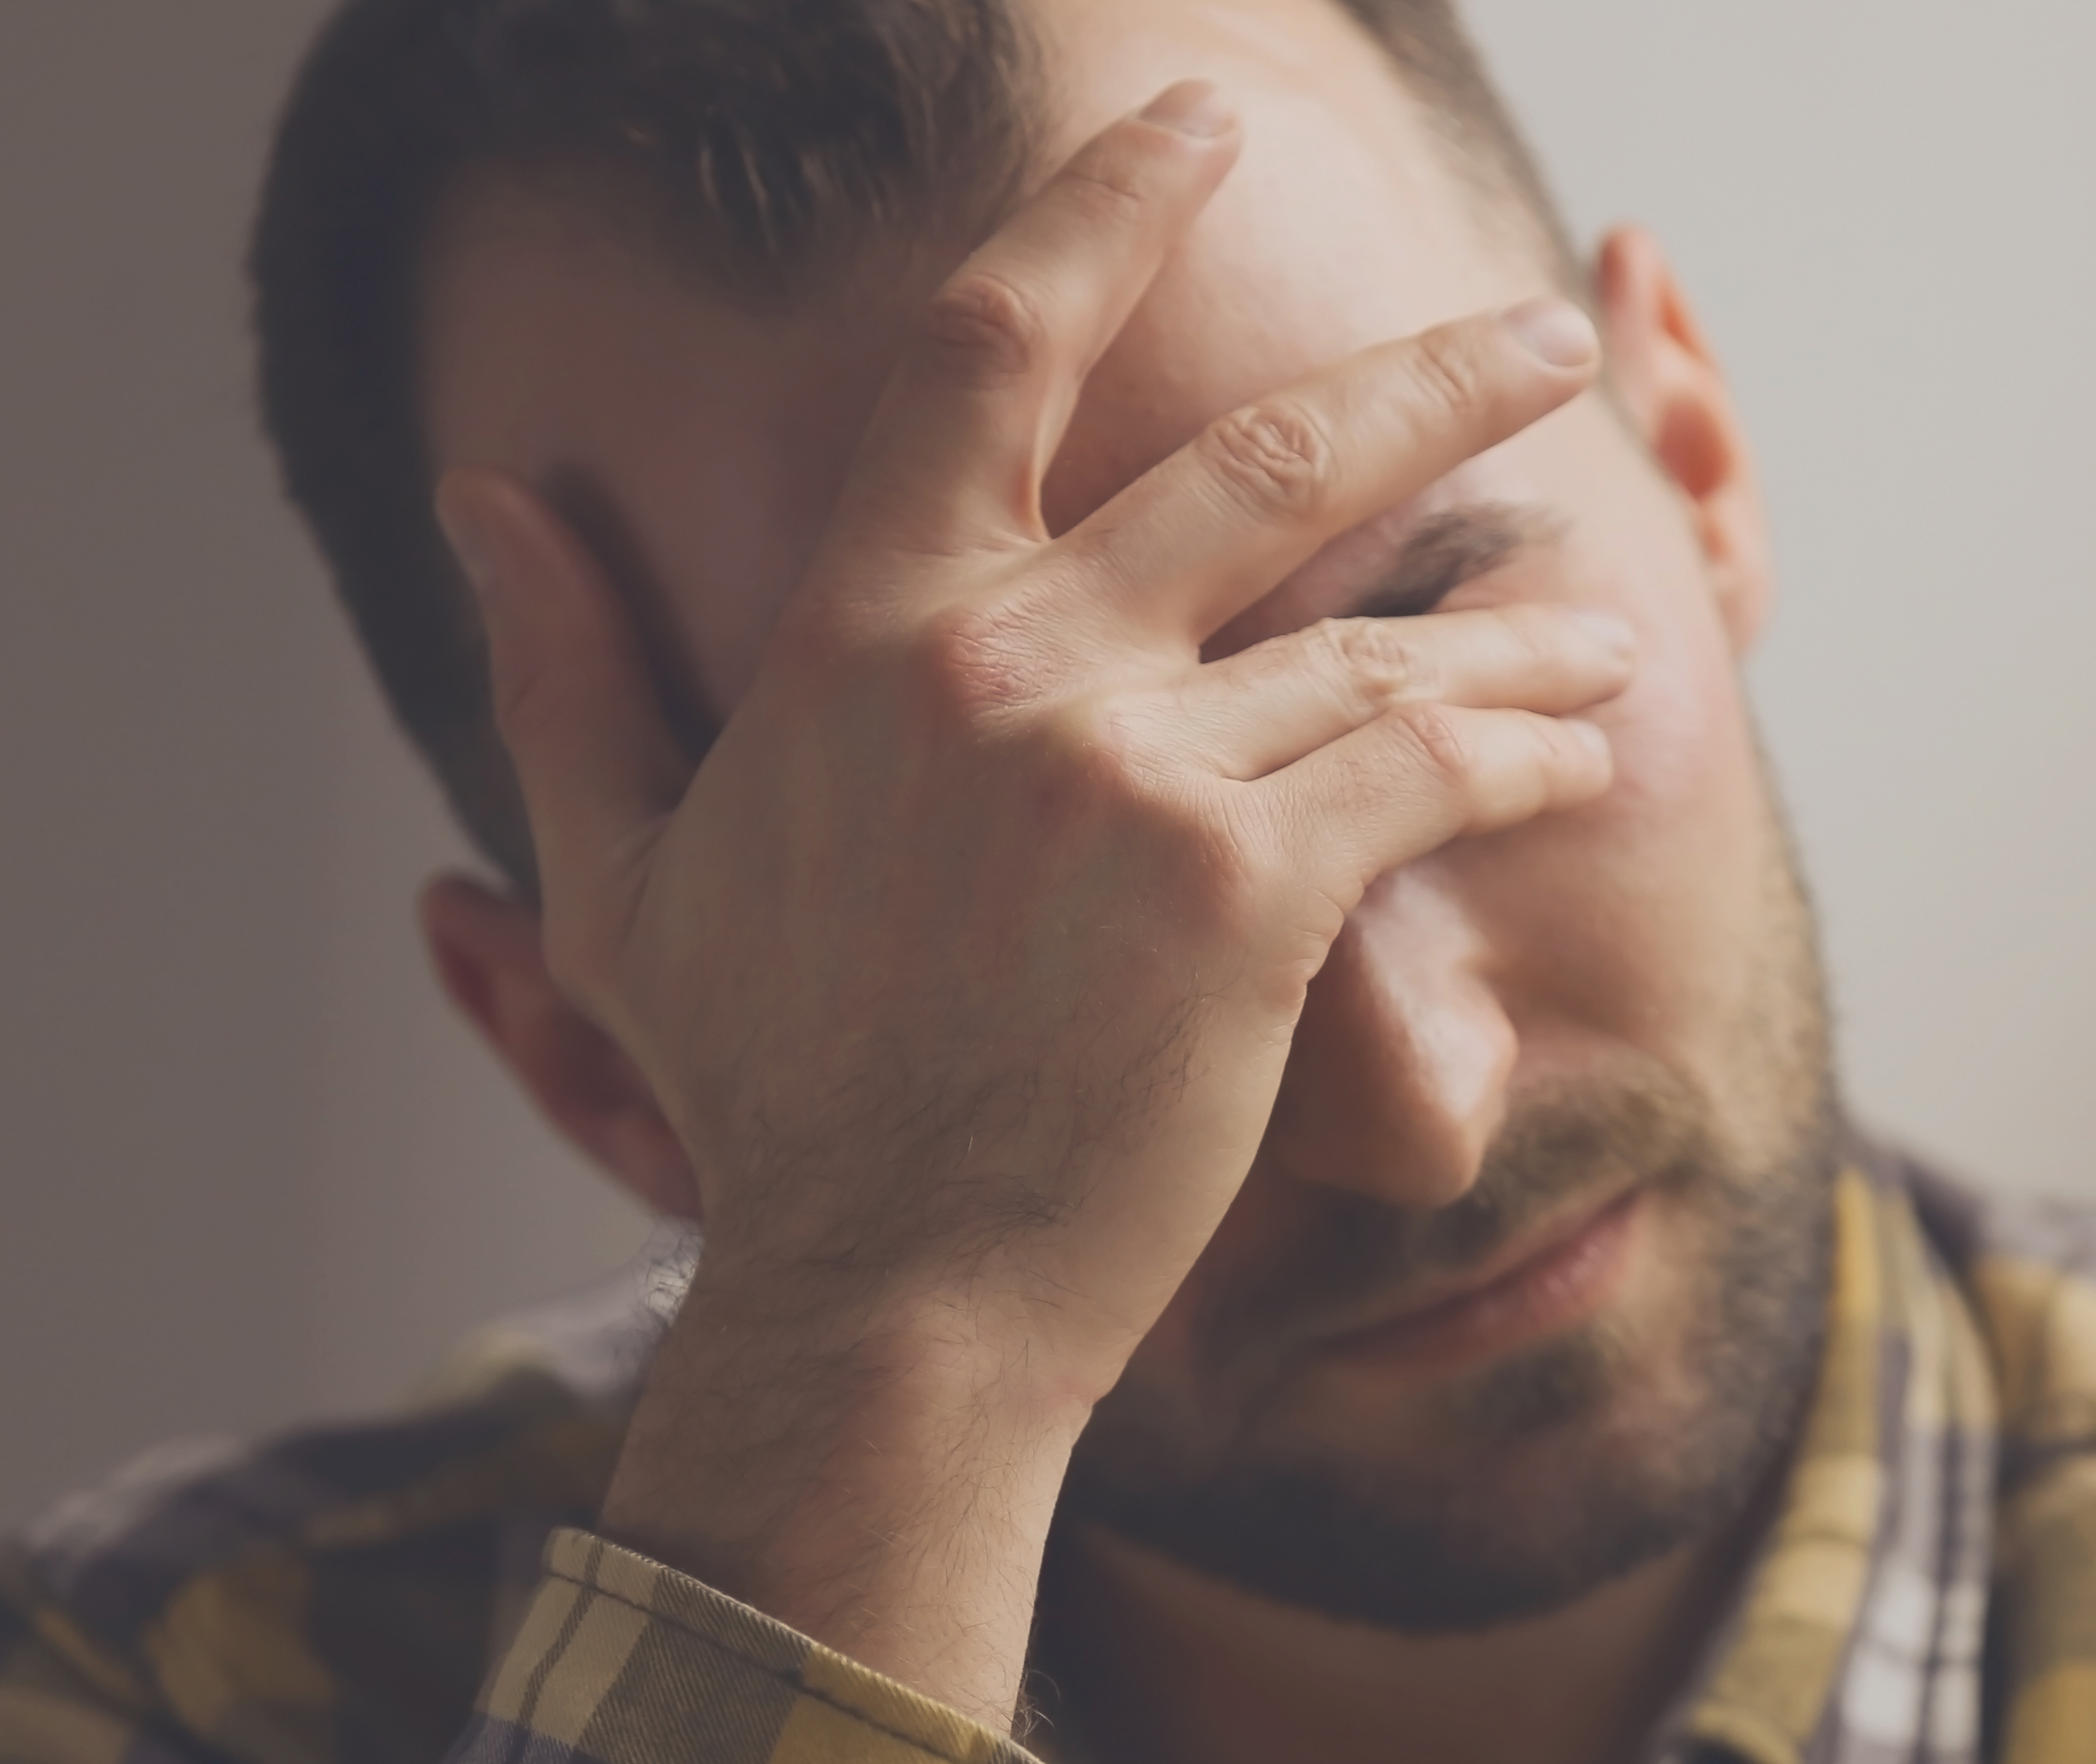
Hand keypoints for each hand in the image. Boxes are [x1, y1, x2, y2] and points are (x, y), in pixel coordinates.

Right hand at [436, 83, 1629, 1721]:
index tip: (1201, 137)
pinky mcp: (1248, 895)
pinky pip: (1424, 771)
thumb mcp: (624, 875)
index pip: (986, 347)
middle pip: (1265, 457)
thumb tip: (486, 498)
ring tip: (1609, 624)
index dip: (1105, 212)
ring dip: (1518, 622)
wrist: (888, 1294)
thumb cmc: (772, 1100)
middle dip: (1438, 384)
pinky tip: (1583, 742)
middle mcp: (1008, 668)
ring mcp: (1135, 775)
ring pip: (1381, 634)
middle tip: (1551, 334)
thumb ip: (570, 670)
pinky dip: (1521, 748)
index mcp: (864, 632)